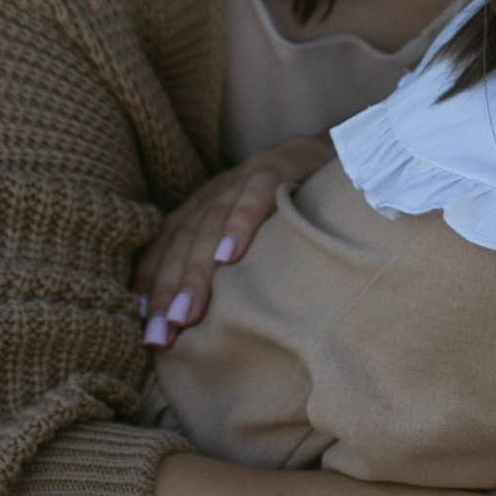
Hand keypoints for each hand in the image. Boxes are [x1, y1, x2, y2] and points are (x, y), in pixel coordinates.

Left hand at [137, 139, 333, 343]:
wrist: (347, 155)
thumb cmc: (296, 213)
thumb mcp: (252, 238)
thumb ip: (222, 270)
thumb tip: (186, 325)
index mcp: (203, 209)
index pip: (168, 249)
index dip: (152, 290)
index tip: (147, 339)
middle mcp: (217, 190)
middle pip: (184, 241)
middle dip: (168, 291)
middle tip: (162, 337)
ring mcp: (246, 175)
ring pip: (211, 222)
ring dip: (197, 270)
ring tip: (187, 314)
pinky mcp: (281, 163)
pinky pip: (256, 193)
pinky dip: (240, 223)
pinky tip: (230, 256)